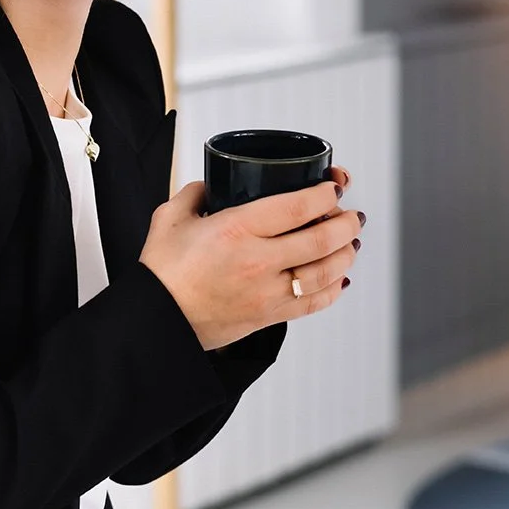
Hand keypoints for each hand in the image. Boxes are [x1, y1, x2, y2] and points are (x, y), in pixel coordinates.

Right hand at [140, 172, 363, 350]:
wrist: (156, 322)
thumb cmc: (161, 274)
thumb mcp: (169, 219)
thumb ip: (194, 194)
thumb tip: (210, 186)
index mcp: (236, 230)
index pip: (298, 207)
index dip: (325, 193)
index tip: (334, 186)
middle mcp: (258, 261)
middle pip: (322, 239)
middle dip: (346, 222)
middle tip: (352, 214)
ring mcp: (268, 292)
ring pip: (326, 272)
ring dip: (346, 254)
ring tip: (351, 242)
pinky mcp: (269, 316)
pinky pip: (314, 303)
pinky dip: (334, 289)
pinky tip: (339, 278)